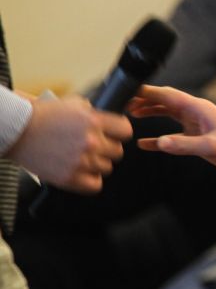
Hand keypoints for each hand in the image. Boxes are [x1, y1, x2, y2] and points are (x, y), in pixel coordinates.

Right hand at [6, 95, 131, 192]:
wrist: (16, 130)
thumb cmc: (42, 115)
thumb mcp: (73, 104)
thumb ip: (94, 112)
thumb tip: (110, 122)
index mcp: (93, 121)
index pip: (125, 131)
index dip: (119, 132)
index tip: (114, 134)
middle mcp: (91, 141)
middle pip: (117, 152)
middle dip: (107, 148)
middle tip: (94, 146)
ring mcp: (80, 161)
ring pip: (107, 168)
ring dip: (97, 163)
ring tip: (83, 157)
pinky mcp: (69, 177)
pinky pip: (95, 185)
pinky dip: (91, 180)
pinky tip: (83, 172)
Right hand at [130, 85, 215, 178]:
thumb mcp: (213, 146)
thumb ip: (186, 145)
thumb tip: (160, 142)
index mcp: (199, 108)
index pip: (168, 95)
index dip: (147, 91)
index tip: (128, 89)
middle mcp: (196, 114)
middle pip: (164, 102)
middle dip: (144, 101)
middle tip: (123, 104)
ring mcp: (197, 126)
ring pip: (167, 116)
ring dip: (150, 115)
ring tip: (130, 116)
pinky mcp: (199, 140)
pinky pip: (173, 138)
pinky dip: (158, 140)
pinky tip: (145, 145)